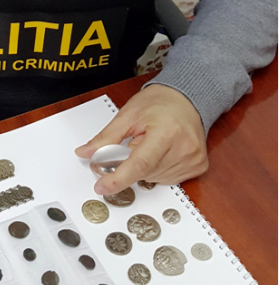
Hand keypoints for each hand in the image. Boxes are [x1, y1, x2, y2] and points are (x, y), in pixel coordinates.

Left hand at [75, 85, 207, 194]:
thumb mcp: (128, 115)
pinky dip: (159, 169)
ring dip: (146, 167)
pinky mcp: (198, 167)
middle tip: (136, 142)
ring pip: (154, 179)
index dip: (118, 178)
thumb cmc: (159, 103)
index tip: (102, 186)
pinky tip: (164, 152)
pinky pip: (169, 179)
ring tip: (154, 143)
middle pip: (144, 173)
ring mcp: (193, 159)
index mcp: (166, 132)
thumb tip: (85, 153)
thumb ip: (106, 137)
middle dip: (131, 162)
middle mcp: (183, 148)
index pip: (139, 164)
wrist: (187, 98)